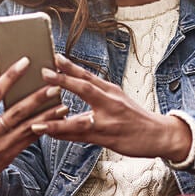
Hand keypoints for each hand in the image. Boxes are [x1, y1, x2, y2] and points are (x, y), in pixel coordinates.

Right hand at [0, 56, 67, 195]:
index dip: (11, 76)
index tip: (26, 62)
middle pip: (17, 111)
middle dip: (38, 98)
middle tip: (55, 85)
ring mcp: (0, 145)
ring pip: (29, 127)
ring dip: (48, 115)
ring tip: (62, 104)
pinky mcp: (10, 155)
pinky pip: (30, 139)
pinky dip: (44, 128)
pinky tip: (55, 121)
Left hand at [30, 54, 190, 161]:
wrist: (159, 135)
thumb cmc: (135, 116)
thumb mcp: (118, 98)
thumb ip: (97, 91)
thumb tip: (75, 81)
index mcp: (111, 91)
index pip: (89, 75)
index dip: (71, 66)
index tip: (54, 56)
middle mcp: (110, 103)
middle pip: (86, 89)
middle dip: (64, 80)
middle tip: (44, 72)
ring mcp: (109, 122)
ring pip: (79, 120)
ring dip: (56, 122)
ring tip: (36, 121)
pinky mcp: (108, 139)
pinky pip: (81, 138)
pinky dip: (65, 136)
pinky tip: (50, 135)